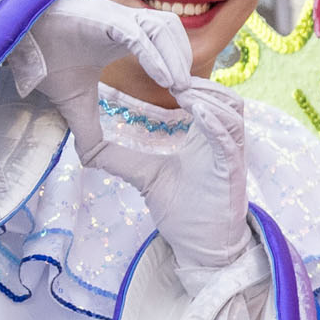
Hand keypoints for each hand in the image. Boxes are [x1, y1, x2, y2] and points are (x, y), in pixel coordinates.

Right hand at [11, 0, 187, 157]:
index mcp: (125, 37)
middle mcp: (125, 22)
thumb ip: (88, 128)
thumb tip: (91, 160)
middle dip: (184, 61)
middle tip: (191, 95)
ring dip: (175, 57)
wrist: (11, 42)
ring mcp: (115, 16)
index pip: (166, 45)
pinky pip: (137, 34)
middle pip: (171, 32)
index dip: (180, 67)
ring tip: (180, 88)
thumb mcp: (73, 102)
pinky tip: (165, 79)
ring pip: (162, 28)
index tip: (189, 99)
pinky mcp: (102, 17)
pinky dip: (155, 55)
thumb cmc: (43, 62)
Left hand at [86, 79, 254, 275]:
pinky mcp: (232, 171)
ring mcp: (231, 156)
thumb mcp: (144, 177)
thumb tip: (87, 148)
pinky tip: (195, 110)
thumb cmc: (183, 212)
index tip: (160, 73)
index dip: (190, 82)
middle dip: (201, 83)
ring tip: (181, 88)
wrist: (202, 247)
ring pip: (231, 113)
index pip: (208, 99)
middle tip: (171, 73)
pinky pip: (229, 139)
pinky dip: (215, 122)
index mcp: (208, 138)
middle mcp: (224, 142)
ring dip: (209, 97)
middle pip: (226, 97)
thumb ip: (120, 159)